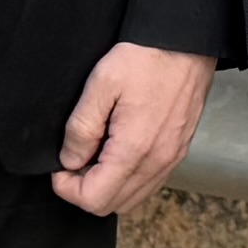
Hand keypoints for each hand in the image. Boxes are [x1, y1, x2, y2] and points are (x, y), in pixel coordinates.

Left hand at [53, 43, 219, 215]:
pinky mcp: (179, 150)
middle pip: (112, 205)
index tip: (60, 165)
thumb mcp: (101, 85)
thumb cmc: (146, 57)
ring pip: (132, 198)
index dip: (67, 188)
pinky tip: (118, 150)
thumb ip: (81, 128)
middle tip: (76, 158)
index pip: (94, 199)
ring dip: (108, 186)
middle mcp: (158, 161)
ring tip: (97, 153)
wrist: (187, 41)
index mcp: (135, 148)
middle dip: (86, 189)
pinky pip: (149, 183)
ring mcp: (172, 158)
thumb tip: (70, 160)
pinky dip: (128, 179)